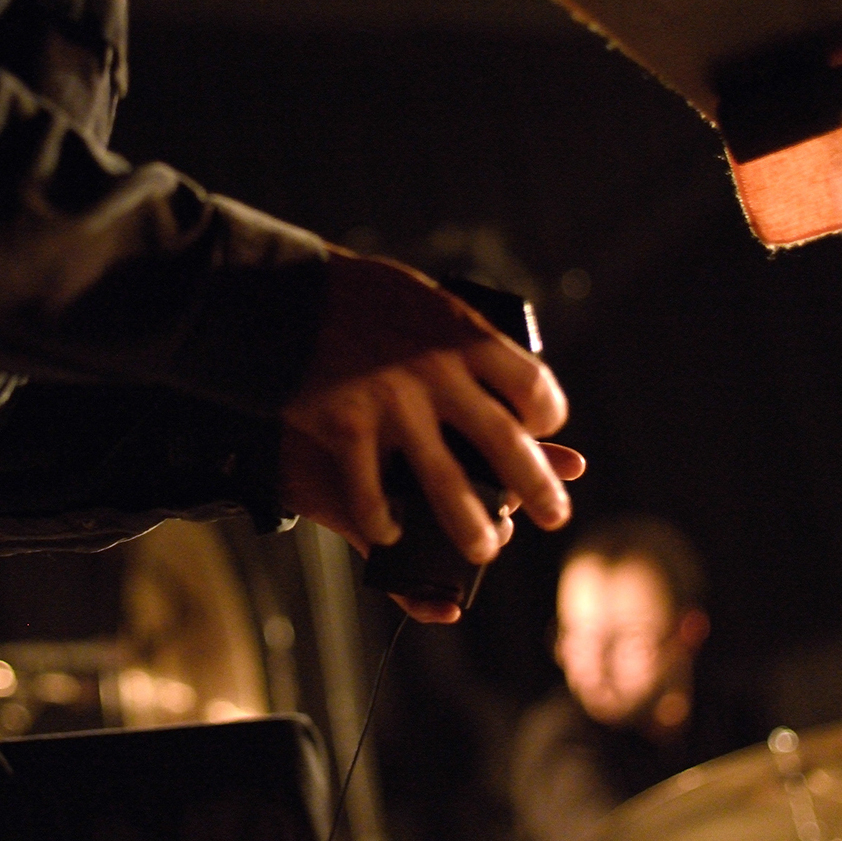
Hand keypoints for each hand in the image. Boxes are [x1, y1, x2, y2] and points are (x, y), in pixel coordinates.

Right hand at [279, 249, 583, 615]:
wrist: (284, 291)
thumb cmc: (360, 294)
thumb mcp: (427, 300)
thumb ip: (463, 340)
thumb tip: (500, 377)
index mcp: (467, 336)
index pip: (534, 387)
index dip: (548, 419)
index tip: (546, 433)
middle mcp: (440, 373)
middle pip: (507, 445)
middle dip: (539, 488)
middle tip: (557, 517)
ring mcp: (394, 405)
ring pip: (448, 485)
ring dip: (473, 526)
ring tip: (488, 549)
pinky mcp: (348, 427)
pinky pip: (374, 493)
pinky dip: (384, 521)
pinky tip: (391, 533)